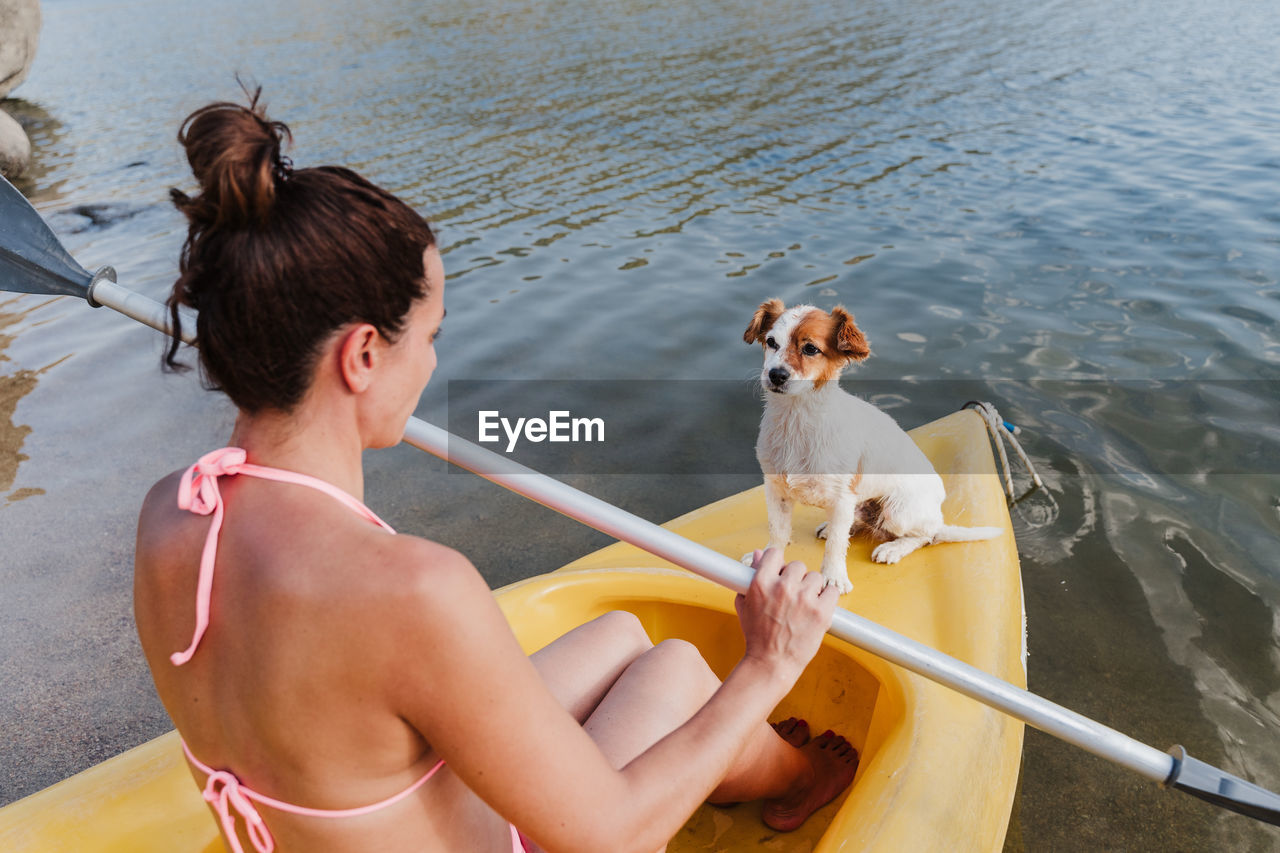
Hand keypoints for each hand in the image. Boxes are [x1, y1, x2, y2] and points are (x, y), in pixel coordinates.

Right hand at [735, 548, 838, 681]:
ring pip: (816, 578)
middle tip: (793, 594)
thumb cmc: (757, 636)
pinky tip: (818, 608)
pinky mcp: (821, 612)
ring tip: (805, 605)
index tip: (781, 572)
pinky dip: (827, 598)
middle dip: (796, 578)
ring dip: (812, 589)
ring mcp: (804, 599)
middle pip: (798, 565)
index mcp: (761, 583)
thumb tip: (758, 554)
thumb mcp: (746, 604)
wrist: (771, 663)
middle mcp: (783, 587)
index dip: (779, 563)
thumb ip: (750, 576)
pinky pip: (832, 591)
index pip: (775, 553)